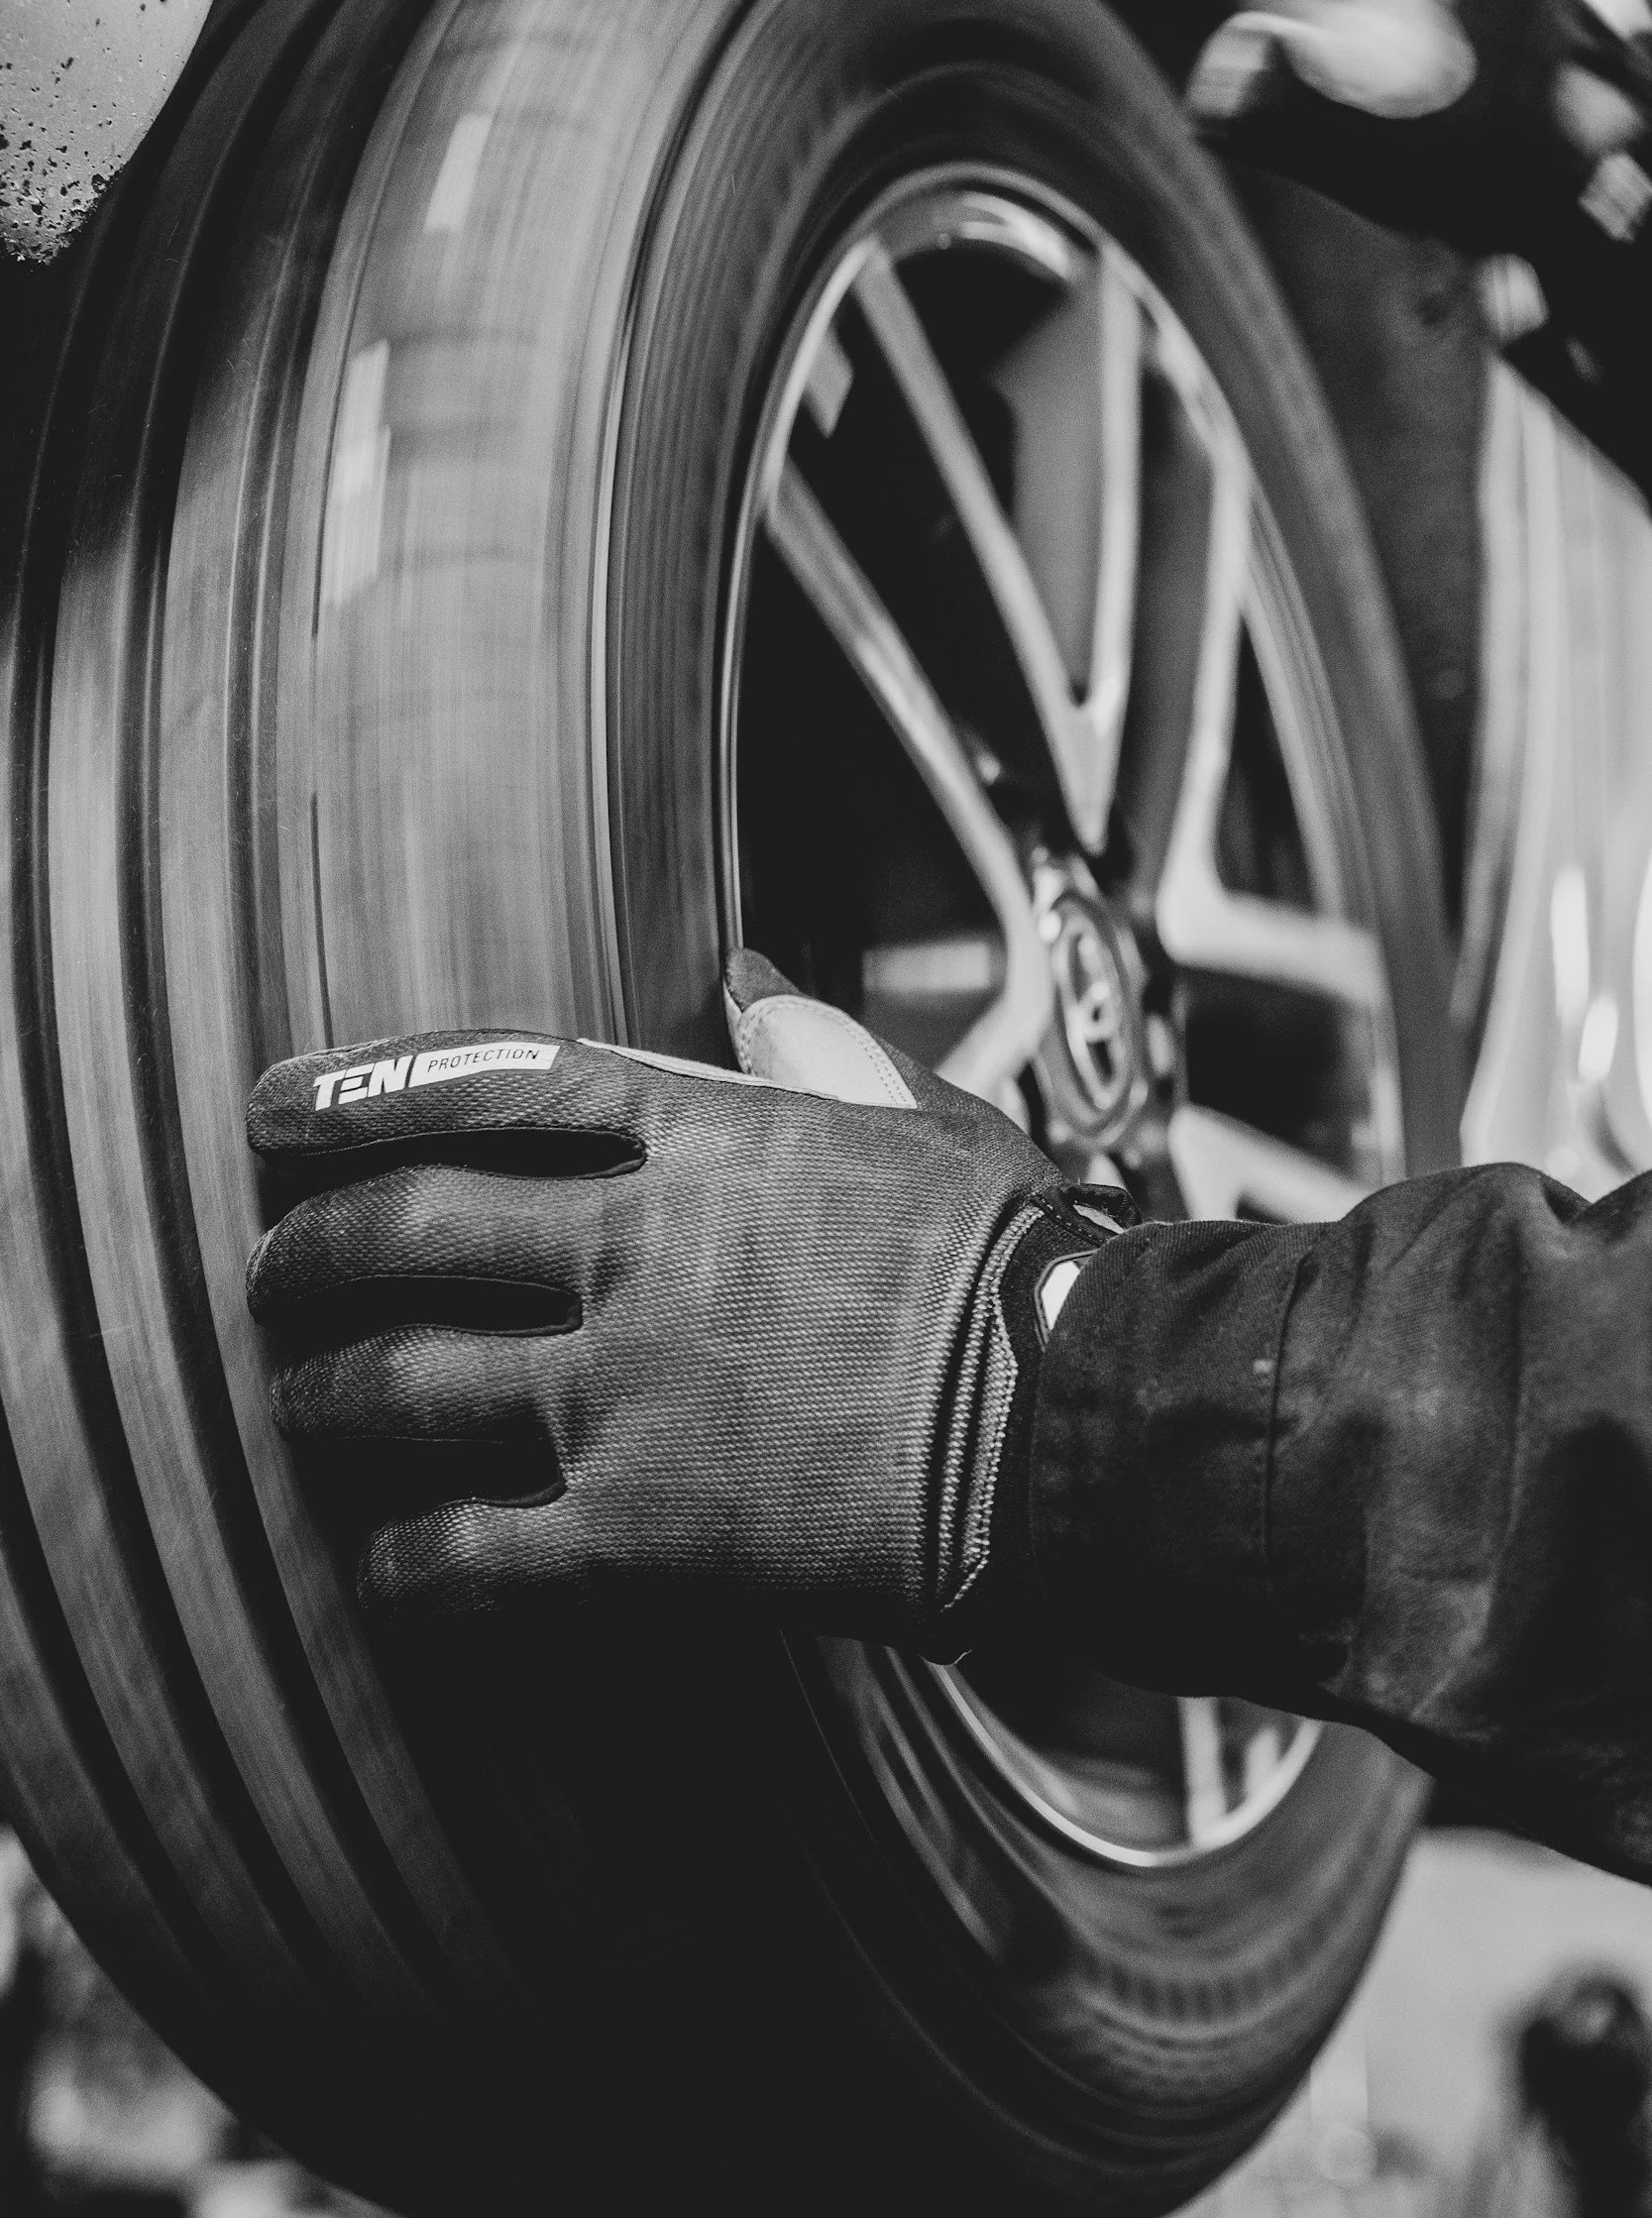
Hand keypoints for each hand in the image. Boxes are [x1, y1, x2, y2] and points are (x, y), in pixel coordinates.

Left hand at [245, 951, 1130, 1652]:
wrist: (1070, 1419)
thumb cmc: (1007, 1260)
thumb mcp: (912, 1116)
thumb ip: (808, 1047)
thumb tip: (749, 981)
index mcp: (692, 1137)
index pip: (479, 1084)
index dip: (357, 1089)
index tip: (272, 1109)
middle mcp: (629, 1253)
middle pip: (403, 1232)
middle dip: (307, 1249)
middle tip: (274, 1266)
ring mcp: (621, 1393)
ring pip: (399, 1386)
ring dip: (323, 1394)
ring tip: (297, 1399)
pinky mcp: (639, 1532)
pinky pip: (467, 1554)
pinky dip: (405, 1563)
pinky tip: (388, 1565)